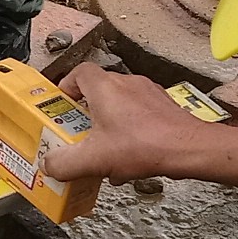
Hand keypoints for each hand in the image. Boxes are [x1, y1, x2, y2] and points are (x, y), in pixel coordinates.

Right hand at [41, 62, 211, 184]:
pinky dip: (130, 132)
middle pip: (98, 91)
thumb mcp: (93, 159)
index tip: (62, 105)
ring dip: (110, 124)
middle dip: (87, 114)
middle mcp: (126, 84)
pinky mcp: (163, 107)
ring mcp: (147, 93)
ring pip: (120, 104)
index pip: (78, 73)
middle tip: (81, 134)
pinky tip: (131, 156)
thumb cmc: (146, 145)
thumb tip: (50, 165)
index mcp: (104, 87)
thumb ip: (64, 163)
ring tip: (107, 150)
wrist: (188, 149)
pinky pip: (139, 115)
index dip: (66, 87)